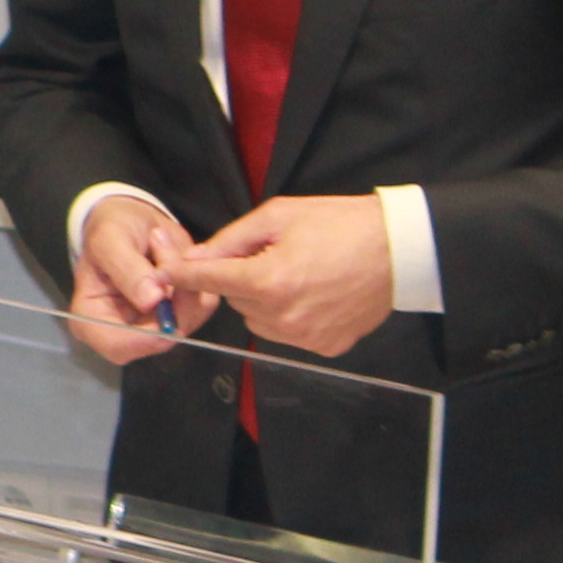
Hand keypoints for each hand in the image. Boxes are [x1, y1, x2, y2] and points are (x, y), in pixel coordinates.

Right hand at [67, 192, 205, 365]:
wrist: (133, 220)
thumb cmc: (111, 228)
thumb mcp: (110, 240)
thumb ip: (127, 269)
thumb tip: (151, 301)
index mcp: (92, 320)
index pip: (119, 346)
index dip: (148, 333)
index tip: (165, 296)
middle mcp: (123, 332)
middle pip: (160, 339)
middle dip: (175, 299)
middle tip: (170, 253)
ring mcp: (153, 326)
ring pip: (187, 322)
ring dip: (187, 281)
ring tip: (167, 248)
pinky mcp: (178, 315)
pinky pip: (201, 308)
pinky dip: (199, 280)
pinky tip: (180, 257)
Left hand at [160, 196, 396, 358]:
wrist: (400, 249)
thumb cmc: (341, 224)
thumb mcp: (280, 215)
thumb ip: (232, 239)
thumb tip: (195, 257)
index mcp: (270, 280)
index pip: (210, 280)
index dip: (183, 274)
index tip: (162, 275)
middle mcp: (285, 316)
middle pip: (235, 300)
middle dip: (240, 279)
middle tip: (270, 256)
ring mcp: (307, 337)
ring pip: (257, 320)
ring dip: (261, 300)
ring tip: (295, 273)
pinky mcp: (326, 347)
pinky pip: (287, 333)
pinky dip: (288, 316)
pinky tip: (313, 293)